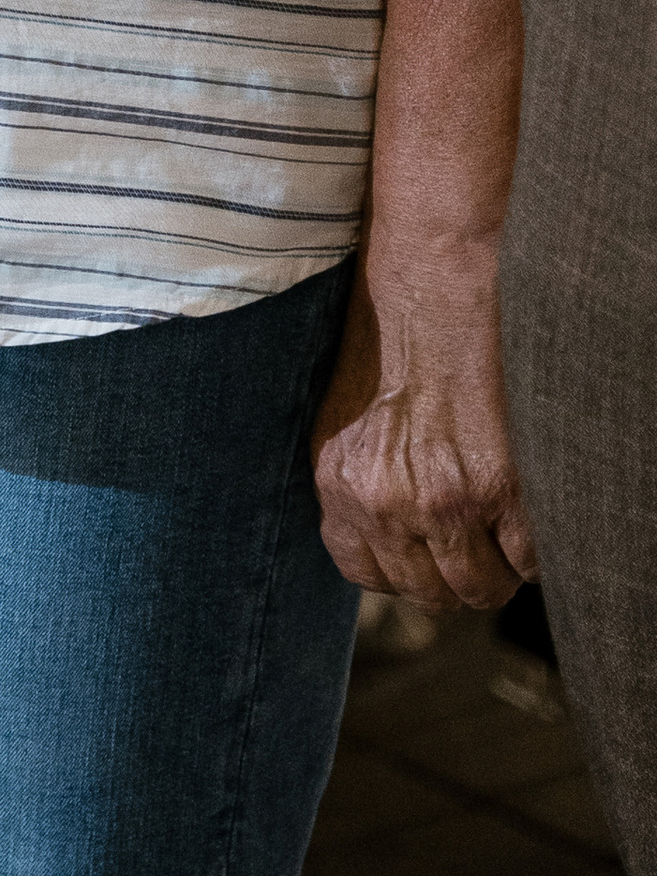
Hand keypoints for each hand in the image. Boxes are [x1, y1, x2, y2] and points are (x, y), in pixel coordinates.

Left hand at [313, 240, 535, 609]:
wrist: (436, 282)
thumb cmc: (394, 337)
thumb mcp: (346, 413)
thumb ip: (360, 481)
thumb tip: (391, 536)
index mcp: (340, 483)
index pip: (368, 575)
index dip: (405, 566)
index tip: (426, 545)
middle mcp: (385, 502)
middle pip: (432, 593)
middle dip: (456, 570)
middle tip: (476, 535)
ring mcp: (445, 502)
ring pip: (483, 588)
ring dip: (499, 566)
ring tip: (503, 524)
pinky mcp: (503, 490)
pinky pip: (529, 561)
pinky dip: (534, 545)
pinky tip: (525, 504)